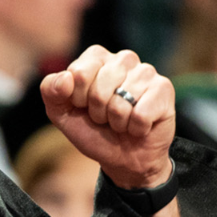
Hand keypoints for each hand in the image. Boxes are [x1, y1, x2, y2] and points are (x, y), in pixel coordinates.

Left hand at [41, 46, 175, 189]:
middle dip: (97, 112)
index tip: (84, 106)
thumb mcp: (63, 115)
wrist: (124, 158)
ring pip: (121, 102)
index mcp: (96, 58)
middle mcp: (123, 59)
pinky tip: (140, 125)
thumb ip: (51, 92)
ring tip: (122, 121)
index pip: (79, 72)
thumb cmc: (94, 131)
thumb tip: (65, 78)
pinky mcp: (164, 88)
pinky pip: (141, 114)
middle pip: (99, 88)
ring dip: (117, 122)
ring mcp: (146, 72)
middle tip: (105, 117)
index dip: (78, 98)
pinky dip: (136, 128)